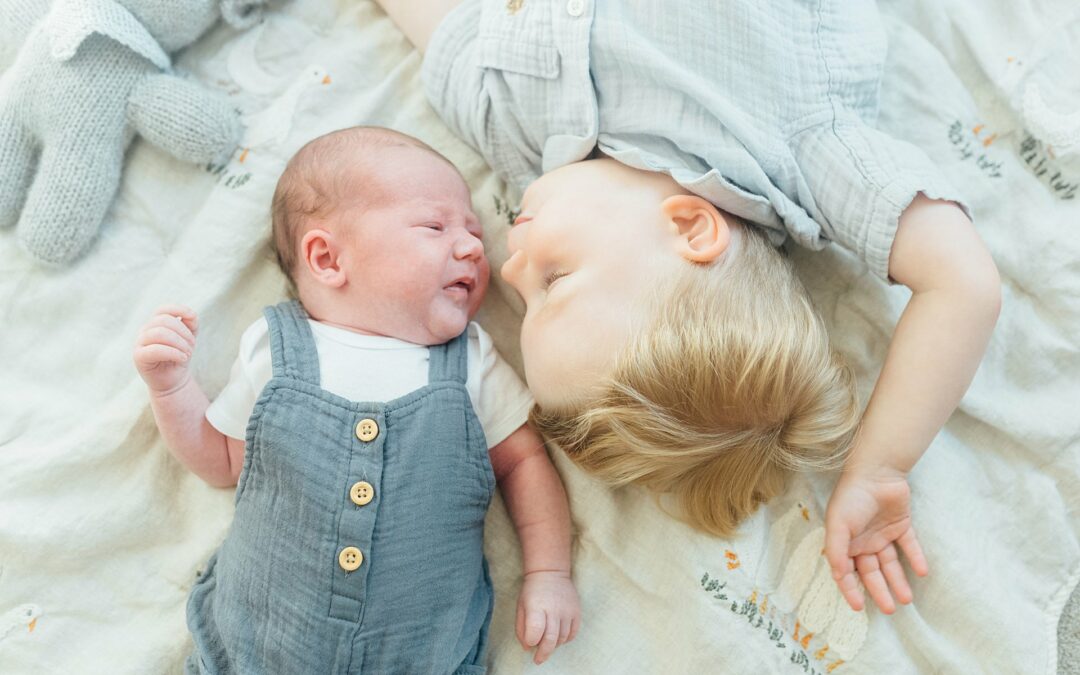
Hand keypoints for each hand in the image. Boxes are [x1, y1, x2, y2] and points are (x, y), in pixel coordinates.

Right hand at [133, 305, 197, 394]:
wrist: (174, 380)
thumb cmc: (180, 357)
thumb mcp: (189, 338)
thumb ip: (191, 324)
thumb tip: (191, 315)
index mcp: (155, 323)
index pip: (163, 309)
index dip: (178, 309)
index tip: (192, 318)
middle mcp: (145, 330)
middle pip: (164, 321)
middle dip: (183, 332)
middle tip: (191, 346)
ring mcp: (140, 343)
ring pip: (159, 333)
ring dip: (179, 343)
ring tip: (187, 354)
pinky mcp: (139, 356)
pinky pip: (156, 349)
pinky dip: (174, 353)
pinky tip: (182, 359)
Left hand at [516, 570, 579, 664]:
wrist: (550, 573)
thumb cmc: (532, 592)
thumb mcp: (521, 606)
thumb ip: (521, 628)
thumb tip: (528, 647)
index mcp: (536, 606)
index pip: (536, 630)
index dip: (531, 641)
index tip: (529, 642)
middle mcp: (553, 609)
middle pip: (551, 639)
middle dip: (543, 653)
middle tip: (538, 659)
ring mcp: (567, 611)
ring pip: (562, 638)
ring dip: (553, 645)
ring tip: (547, 641)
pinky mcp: (577, 612)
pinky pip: (573, 633)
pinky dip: (565, 639)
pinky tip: (558, 636)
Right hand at [824, 468, 928, 613]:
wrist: (876, 472)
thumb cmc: (851, 498)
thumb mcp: (837, 525)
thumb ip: (836, 551)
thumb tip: (839, 576)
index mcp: (845, 543)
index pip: (847, 572)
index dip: (850, 590)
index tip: (858, 608)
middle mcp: (863, 542)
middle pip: (871, 573)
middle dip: (879, 591)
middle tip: (889, 609)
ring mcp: (882, 534)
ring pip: (891, 564)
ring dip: (898, 581)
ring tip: (907, 599)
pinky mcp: (901, 526)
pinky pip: (909, 546)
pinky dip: (916, 558)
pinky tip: (923, 572)